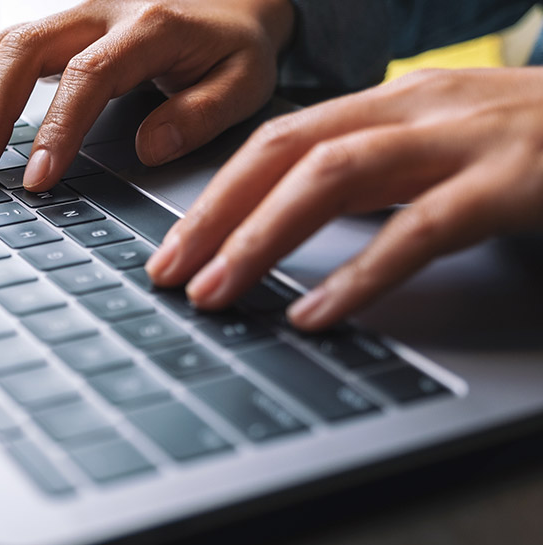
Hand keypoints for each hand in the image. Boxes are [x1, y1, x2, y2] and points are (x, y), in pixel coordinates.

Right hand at [0, 0, 294, 190]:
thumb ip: (201, 114)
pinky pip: (4, 50)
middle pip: (24, 50)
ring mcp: (74, 15)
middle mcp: (101, 11)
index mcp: (150, 26)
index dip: (58, 127)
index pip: (89, 75)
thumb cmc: (236, 46)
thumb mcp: (244, 81)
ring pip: (3, 46)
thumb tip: (147, 148)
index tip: (39, 178)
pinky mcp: (59, 29)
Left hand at [146, 67, 542, 330]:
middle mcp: (414, 108)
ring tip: (216, 295)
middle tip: (167, 276)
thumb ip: (371, 175)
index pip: (274, 140)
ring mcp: (464, 139)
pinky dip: (362, 275)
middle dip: (214, 216)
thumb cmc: (532, 143)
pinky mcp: (512, 181)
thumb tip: (287, 223)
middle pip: (285, 153)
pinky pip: (421, 229)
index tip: (172, 246)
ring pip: (334, 177)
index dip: (214, 194)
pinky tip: (317, 314)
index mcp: (389, 101)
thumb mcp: (438, 148)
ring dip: (261, 240)